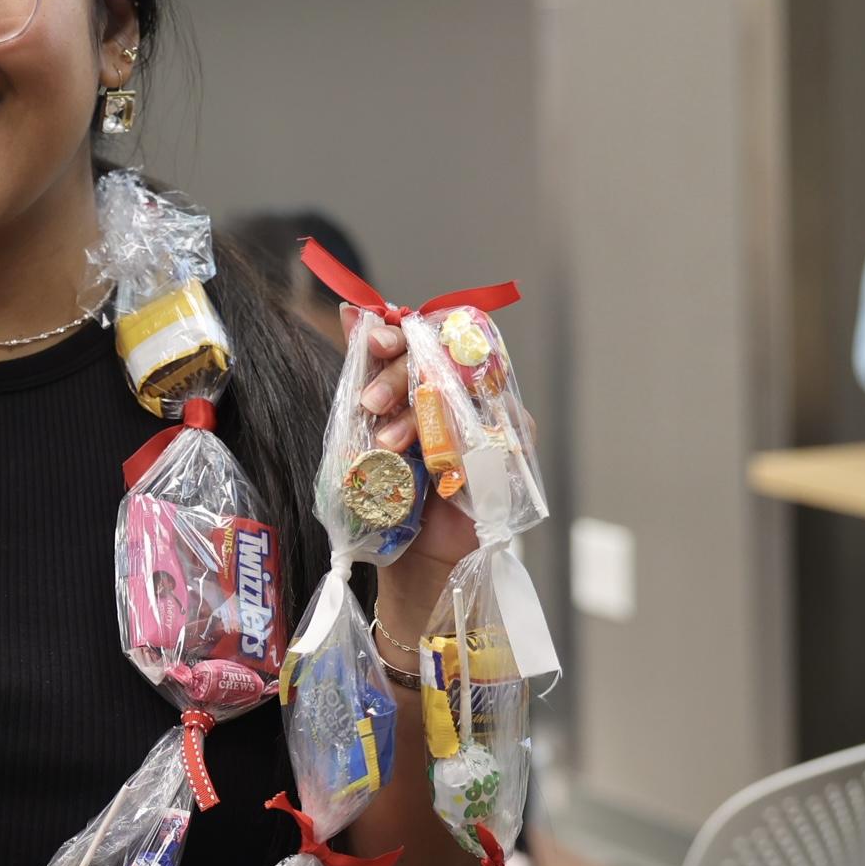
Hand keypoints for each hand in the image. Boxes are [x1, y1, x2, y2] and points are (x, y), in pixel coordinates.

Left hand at [347, 304, 479, 634]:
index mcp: (429, 379)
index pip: (422, 338)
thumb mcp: (365, 427)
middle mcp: (464, 392)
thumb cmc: (386, 488)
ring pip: (464, 397)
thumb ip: (365, 370)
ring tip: (388, 444)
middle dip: (400, 378)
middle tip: (369, 402)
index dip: (399, 335)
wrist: (408, 555)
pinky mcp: (512, 452)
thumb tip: (352, 310)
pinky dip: (459, 443)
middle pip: (441, 361)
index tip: (370, 342)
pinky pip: (495, 432)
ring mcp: (492, 418)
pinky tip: (434, 460)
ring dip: (422, 417)